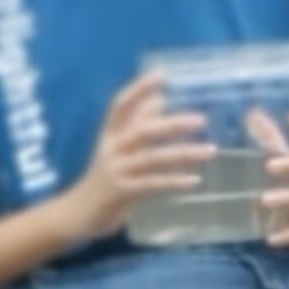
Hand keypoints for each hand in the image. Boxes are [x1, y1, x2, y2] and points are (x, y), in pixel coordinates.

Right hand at [72, 73, 212, 236]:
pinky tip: (194, 180)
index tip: (162, 75)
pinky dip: (173, 182)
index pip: (121, 106)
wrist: (78, 213)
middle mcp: (111, 149)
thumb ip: (138, 124)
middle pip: (140, 131)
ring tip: (210, 151)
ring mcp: (115, 171)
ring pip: (151, 159)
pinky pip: (151, 185)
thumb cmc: (106, 176)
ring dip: (182, 154)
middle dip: (171, 124)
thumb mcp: (119, 147)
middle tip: (201, 120)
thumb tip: (161, 98)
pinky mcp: (121, 193)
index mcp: (110, 134)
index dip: (139, 89)